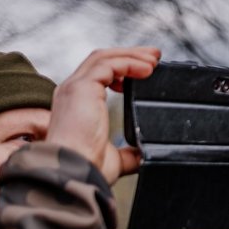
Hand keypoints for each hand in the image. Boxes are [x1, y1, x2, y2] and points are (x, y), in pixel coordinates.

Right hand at [46, 47, 160, 183]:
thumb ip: (128, 153)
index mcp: (77, 104)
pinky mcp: (81, 87)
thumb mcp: (115, 159)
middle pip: (102, 60)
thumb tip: (145, 155)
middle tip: (155, 57)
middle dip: (130, 55)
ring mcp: (75, 87)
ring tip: (155, 59)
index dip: (123, 68)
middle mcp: (72, 91)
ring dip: (132, 55)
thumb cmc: (89, 169)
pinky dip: (130, 63)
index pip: (99, 74)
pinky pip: (109, 65)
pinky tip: (148, 69)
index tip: (146, 70)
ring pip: (104, 58)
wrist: (75, 173)